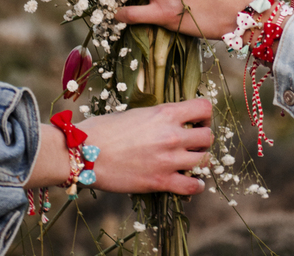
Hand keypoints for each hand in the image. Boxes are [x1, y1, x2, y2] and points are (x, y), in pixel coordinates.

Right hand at [78, 99, 212, 193]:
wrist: (84, 153)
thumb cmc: (104, 128)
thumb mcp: (136, 113)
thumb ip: (158, 116)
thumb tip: (171, 120)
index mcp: (166, 113)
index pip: (204, 107)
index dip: (205, 114)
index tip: (198, 120)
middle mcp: (172, 135)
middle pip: (208, 136)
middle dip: (203, 138)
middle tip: (193, 142)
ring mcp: (168, 160)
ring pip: (205, 160)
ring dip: (200, 160)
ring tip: (191, 160)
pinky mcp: (161, 182)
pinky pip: (192, 186)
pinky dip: (196, 185)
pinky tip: (191, 181)